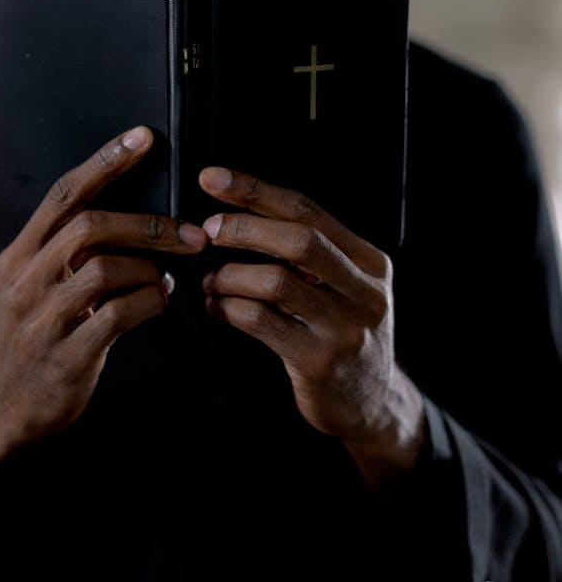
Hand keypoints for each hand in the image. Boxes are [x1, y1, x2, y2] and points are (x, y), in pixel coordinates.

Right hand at [0, 126, 205, 479]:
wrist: (9, 409)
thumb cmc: (40, 334)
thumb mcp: (40, 286)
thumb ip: (71, 252)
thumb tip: (138, 217)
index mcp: (18, 254)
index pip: (63, 193)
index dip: (105, 161)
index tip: (143, 137)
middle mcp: (23, 279)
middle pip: (89, 226)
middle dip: (148, 224)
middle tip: (190, 233)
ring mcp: (41, 319)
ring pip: (104, 269)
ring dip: (149, 268)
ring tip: (166, 277)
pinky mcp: (64, 356)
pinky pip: (116, 316)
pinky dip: (148, 303)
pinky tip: (159, 302)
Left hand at [198, 166, 424, 487]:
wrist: (373, 403)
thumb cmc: (344, 332)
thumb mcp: (345, 285)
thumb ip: (311, 251)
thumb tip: (240, 211)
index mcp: (368, 260)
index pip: (307, 210)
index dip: (255, 190)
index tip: (212, 178)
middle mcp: (364, 291)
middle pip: (299, 240)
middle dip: (244, 228)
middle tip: (208, 230)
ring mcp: (344, 328)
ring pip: (276, 282)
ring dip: (230, 275)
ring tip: (211, 281)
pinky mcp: (319, 362)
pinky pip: (261, 322)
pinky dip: (229, 308)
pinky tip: (218, 307)